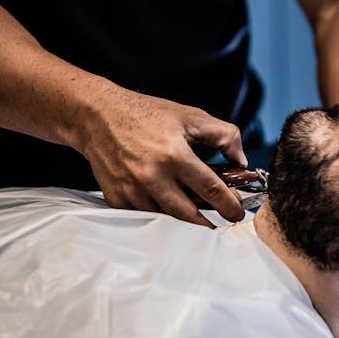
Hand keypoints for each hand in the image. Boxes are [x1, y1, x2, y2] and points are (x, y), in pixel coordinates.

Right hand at [79, 86, 247, 226]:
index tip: (238, 213)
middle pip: (189, 215)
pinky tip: (168, 205)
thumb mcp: (191, 117)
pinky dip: (159, 214)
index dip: (229, 205)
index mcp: (174, 155)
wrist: (97, 115)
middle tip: (221, 222)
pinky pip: (144, 215)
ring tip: (197, 213)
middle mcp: (152, 176)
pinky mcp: (117, 198)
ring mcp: (132, 190)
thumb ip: (224, 135)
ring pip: (166, 218)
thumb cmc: (145, 114)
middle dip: (209, 223)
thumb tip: (241, 161)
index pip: (210, 190)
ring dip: (183, 219)